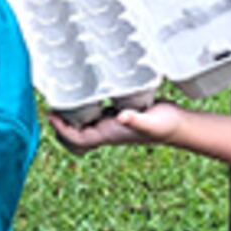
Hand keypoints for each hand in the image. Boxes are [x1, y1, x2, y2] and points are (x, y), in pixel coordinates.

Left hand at [49, 101, 183, 151]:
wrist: (179, 124)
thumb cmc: (166, 125)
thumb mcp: (151, 122)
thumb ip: (136, 120)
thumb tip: (121, 117)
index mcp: (109, 134)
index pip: (78, 138)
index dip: (62, 130)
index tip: (52, 115)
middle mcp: (106, 130)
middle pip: (75, 136)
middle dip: (60, 127)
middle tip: (51, 108)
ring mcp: (110, 123)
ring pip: (83, 124)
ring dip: (70, 116)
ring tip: (60, 99)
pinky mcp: (117, 114)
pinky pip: (94, 114)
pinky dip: (85, 107)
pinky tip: (83, 92)